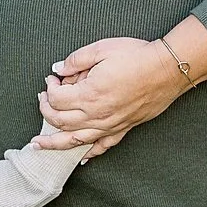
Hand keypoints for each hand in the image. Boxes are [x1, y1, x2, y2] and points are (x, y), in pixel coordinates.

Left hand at [35, 18, 206, 156]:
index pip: (56, 99)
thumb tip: (59, 68)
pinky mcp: (123, 128)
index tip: (52, 78)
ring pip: (74, 140)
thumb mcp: (102, 49)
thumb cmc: (137, 57)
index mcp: (89, 94)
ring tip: (38, 145)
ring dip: (54, 143)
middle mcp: (96, 115)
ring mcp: (109, 125)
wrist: (167, 70)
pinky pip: (102, 146)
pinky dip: (89, 153)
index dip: (49, 88)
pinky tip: (80, 157)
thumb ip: (76, 60)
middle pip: (60, 121)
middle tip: (43, 99)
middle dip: (45, 111)